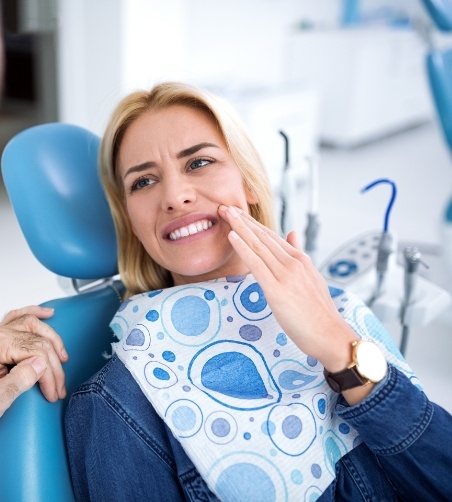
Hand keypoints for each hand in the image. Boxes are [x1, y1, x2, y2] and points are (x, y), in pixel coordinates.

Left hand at [0, 306, 67, 410]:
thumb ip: (18, 381)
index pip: (35, 351)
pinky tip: (46, 314)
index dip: (49, 373)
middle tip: (58, 386)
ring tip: (62, 357)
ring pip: (29, 322)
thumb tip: (42, 363)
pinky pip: (14, 317)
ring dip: (50, 336)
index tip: (53, 392)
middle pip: (36, 339)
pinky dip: (33, 313)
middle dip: (53, 365)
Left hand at [218, 205, 357, 370]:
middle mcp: (293, 263)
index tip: (238, 213)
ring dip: (240, 227)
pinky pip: (256, 265)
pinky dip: (243, 248)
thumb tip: (292, 234)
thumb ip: (299, 255)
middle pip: (263, 237)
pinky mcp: (277, 291)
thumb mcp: (312, 278)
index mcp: (300, 260)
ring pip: (258, 246)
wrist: (331, 335)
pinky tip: (232, 236)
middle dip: (242, 220)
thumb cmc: (320, 312)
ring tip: (225, 213)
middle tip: (225, 206)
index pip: (272, 236)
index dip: (253, 224)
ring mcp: (286, 275)